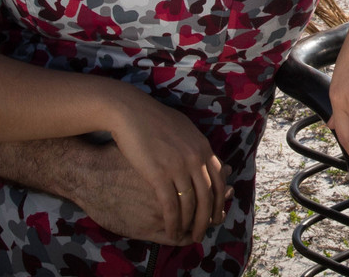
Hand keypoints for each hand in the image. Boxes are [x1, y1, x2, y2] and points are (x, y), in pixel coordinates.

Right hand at [107, 86, 226, 242]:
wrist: (130, 112)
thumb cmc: (153, 120)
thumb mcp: (183, 129)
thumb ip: (195, 146)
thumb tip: (204, 157)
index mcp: (203, 147)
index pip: (218, 180)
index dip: (218, 201)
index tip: (216, 215)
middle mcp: (195, 158)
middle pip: (208, 196)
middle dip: (208, 218)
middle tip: (204, 233)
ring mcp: (178, 167)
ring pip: (191, 204)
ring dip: (191, 224)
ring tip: (189, 236)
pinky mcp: (159, 175)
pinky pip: (171, 206)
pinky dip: (174, 222)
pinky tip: (171, 231)